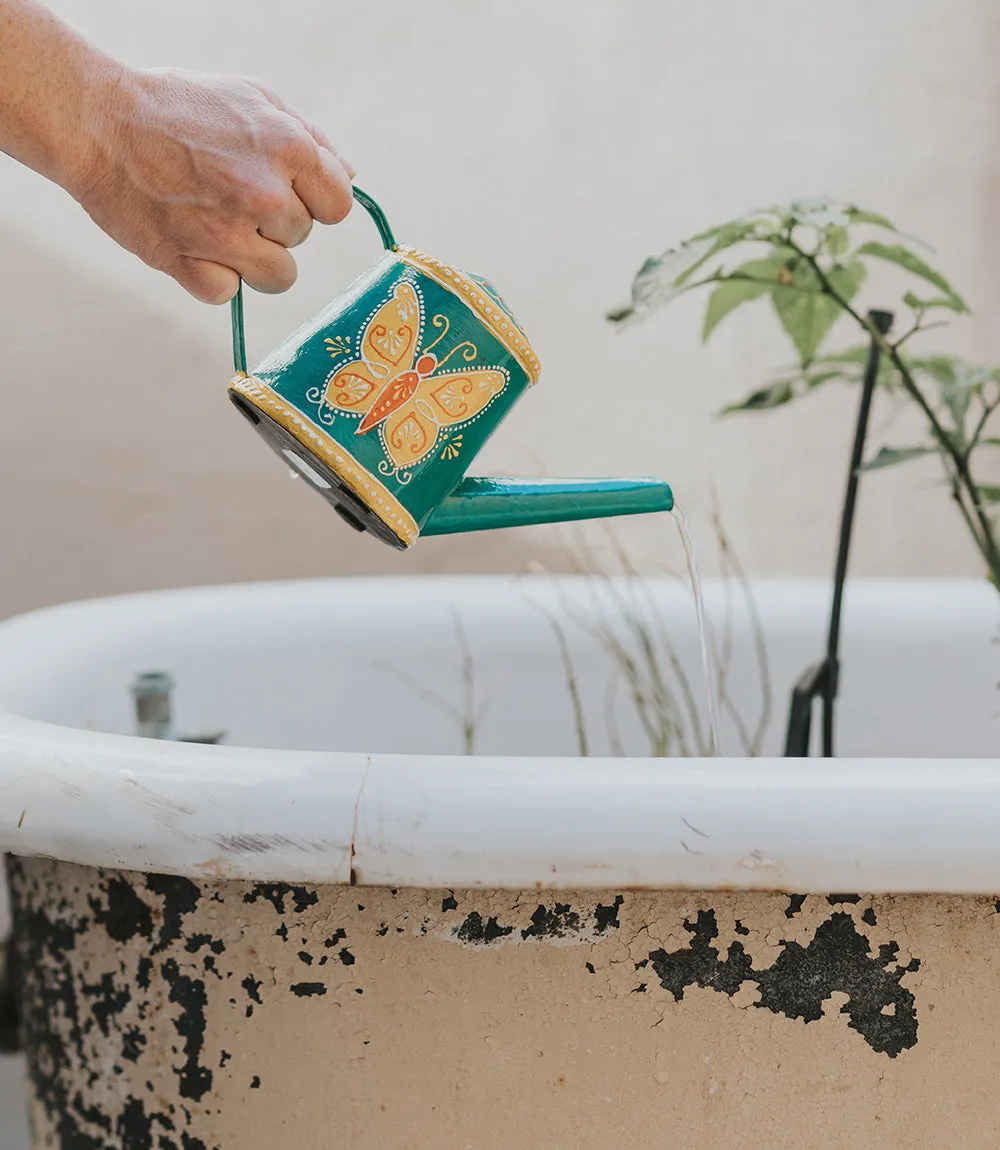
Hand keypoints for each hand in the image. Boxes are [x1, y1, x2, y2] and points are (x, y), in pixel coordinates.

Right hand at [70, 68, 354, 303]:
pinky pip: (226, 293)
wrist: (97, 120)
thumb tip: (348, 176)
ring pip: (278, 277)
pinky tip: (191, 243)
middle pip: (301, 237)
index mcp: (287, 147)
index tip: (288, 192)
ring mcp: (225, 233)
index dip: (315, 201)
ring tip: (219, 225)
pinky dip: (211, 276)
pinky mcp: (187, 263)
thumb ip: (309, 137)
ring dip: (255, 260)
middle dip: (276, 222)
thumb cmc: (178, 106)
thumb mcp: (253, 98)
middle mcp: (263, 193)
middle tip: (231, 194)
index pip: (338, 205)